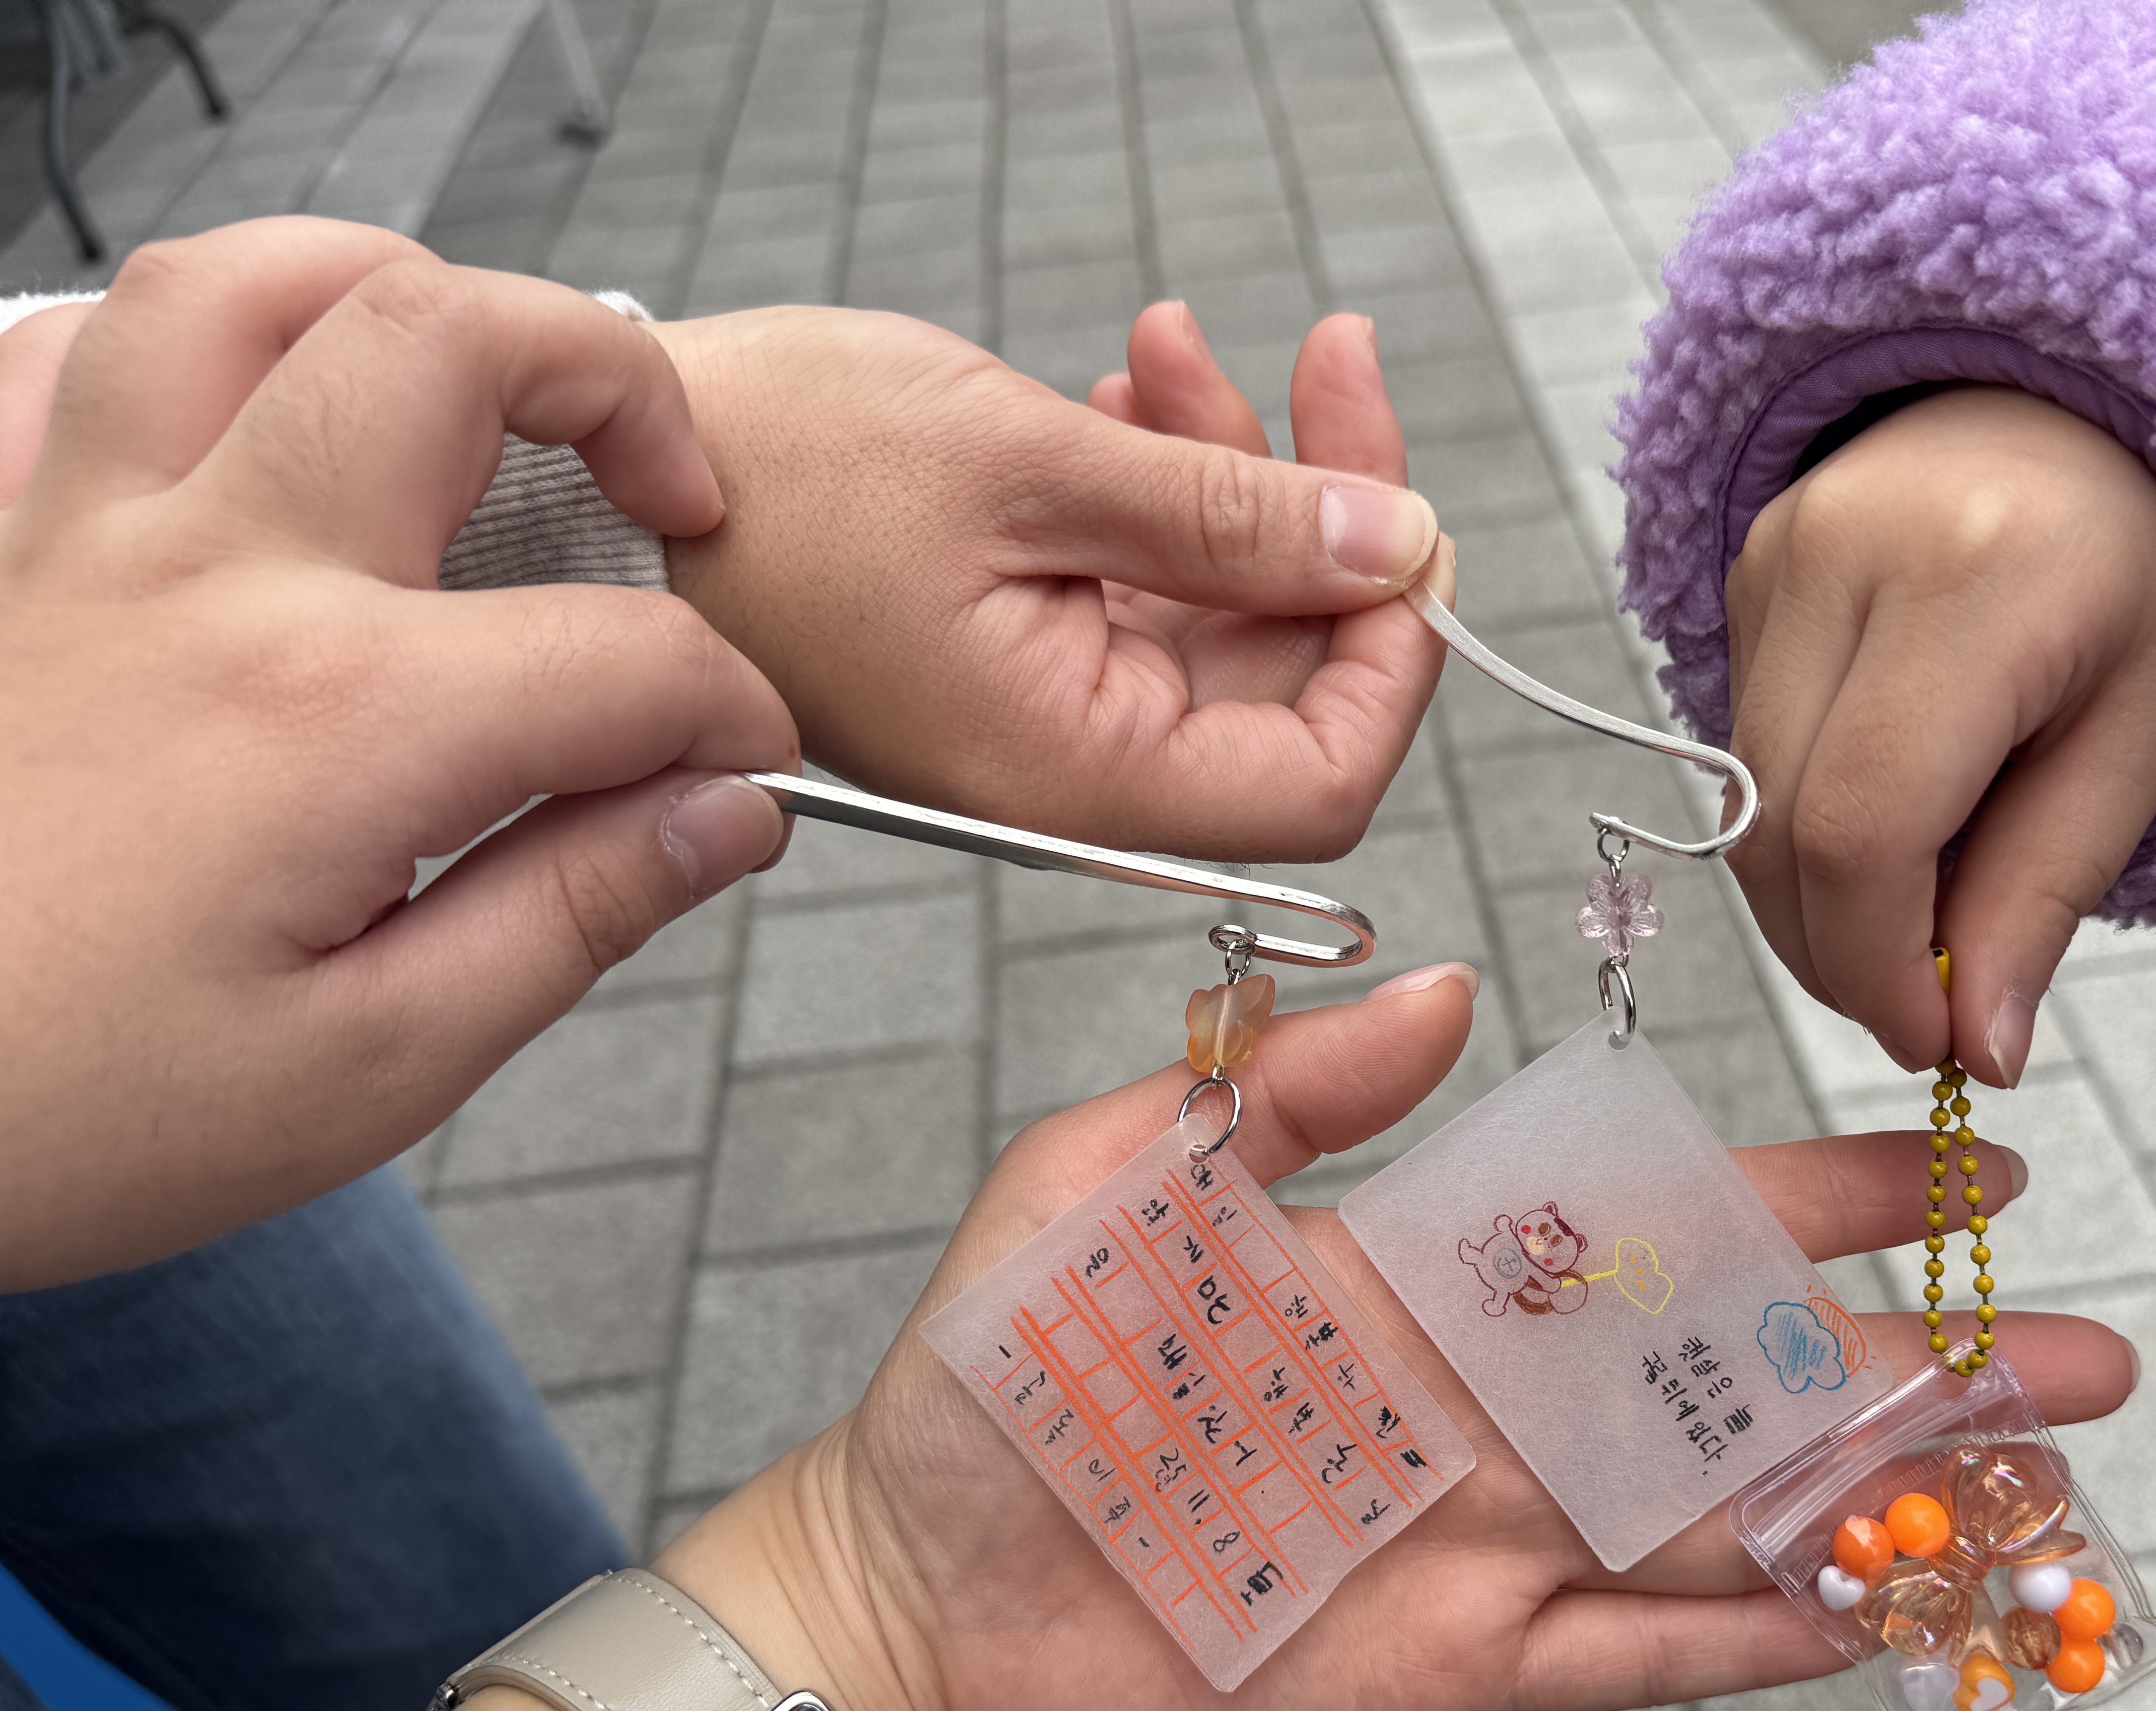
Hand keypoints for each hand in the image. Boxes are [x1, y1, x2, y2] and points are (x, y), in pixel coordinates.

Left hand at [0, 218, 796, 1289]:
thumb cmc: (74, 1113)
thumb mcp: (378, 1067)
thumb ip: (575, 910)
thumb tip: (726, 813)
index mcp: (335, 718)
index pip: (627, 655)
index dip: (730, 710)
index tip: (742, 770)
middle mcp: (208, 579)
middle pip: (447, 341)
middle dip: (612, 380)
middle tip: (666, 489)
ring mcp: (70, 539)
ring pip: (242, 286)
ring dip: (395, 298)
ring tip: (476, 389)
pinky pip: (58, 353)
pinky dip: (177, 351)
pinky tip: (249, 430)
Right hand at [649, 299, 1447, 860]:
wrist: (609, 475)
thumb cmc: (768, 474)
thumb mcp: (1028, 465)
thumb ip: (1232, 517)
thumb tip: (1397, 542)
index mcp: (1077, 772)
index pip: (1323, 778)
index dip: (1396, 655)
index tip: (1409, 517)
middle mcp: (1075, 767)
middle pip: (1291, 680)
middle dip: (1326, 515)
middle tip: (1325, 361)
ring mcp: (1051, 710)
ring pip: (1227, 616)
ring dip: (1240, 474)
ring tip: (1183, 349)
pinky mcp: (1023, 650)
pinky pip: (1149, 590)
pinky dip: (1169, 490)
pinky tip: (1139, 393)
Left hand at [660, 971, 2138, 1710]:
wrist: (911, 1598)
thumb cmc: (1000, 1385)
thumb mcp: (1116, 1181)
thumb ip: (1282, 1091)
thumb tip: (1449, 993)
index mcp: (1434, 1277)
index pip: (1664, 1216)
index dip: (1813, 1193)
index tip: (1950, 1164)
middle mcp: (1496, 1404)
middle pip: (1746, 1373)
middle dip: (1915, 1354)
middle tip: (2080, 1342)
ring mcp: (1495, 1541)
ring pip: (1727, 1509)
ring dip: (1880, 1489)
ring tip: (2035, 1467)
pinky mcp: (1463, 1666)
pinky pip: (1636, 1650)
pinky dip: (1747, 1637)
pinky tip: (1866, 1610)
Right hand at [1723, 386, 2155, 1081]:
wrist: (2090, 411)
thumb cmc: (2147, 582)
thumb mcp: (2145, 740)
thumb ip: (2046, 893)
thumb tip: (1977, 1056)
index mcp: (1976, 581)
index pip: (1863, 828)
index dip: (1879, 966)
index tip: (1938, 1041)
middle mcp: (1845, 548)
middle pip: (1781, 829)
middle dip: (1842, 958)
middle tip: (1930, 1007)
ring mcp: (1773, 551)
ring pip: (1745, 804)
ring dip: (1818, 904)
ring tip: (1921, 915)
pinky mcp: (1743, 571)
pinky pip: (1744, 753)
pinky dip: (1805, 827)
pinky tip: (1892, 816)